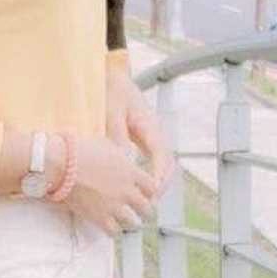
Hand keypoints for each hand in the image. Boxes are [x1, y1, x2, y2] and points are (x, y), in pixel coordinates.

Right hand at [61, 133, 161, 237]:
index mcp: (132, 173)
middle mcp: (127, 191)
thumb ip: (121, 152)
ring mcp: (114, 206)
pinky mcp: (100, 217)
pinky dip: (114, 231)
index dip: (149, 192)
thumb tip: (124, 148)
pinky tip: (110, 226)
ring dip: (131, 223)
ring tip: (127, 222)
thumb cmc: (82, 151)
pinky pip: (114, 232)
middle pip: (147, 209)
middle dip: (144, 211)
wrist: (63, 164)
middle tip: (140, 212)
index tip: (145, 194)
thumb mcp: (109, 145)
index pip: (153, 188)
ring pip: (134, 224)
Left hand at [105, 63, 176, 203]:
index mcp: (150, 125)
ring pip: (160, 163)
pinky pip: (150, 159)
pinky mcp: (140, 138)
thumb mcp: (112, 110)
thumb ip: (116, 134)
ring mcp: (149, 135)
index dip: (159, 176)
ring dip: (155, 181)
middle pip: (166, 163)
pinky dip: (147, 173)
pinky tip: (134, 186)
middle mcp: (153, 131)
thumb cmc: (111, 89)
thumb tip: (122, 159)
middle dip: (160, 184)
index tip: (153, 191)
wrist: (110, 74)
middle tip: (149, 203)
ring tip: (144, 199)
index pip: (163, 156)